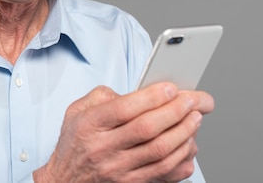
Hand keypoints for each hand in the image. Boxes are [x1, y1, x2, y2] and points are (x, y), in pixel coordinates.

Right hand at [33, 83, 213, 182]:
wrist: (66, 180)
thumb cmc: (75, 143)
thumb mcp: (77, 111)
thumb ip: (103, 96)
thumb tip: (136, 93)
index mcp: (91, 126)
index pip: (125, 109)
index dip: (152, 97)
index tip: (171, 88)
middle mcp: (104, 149)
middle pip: (147, 129)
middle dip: (175, 111)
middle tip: (191, 100)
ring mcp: (120, 170)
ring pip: (161, 152)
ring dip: (184, 133)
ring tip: (195, 118)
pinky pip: (166, 174)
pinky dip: (183, 158)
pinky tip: (188, 144)